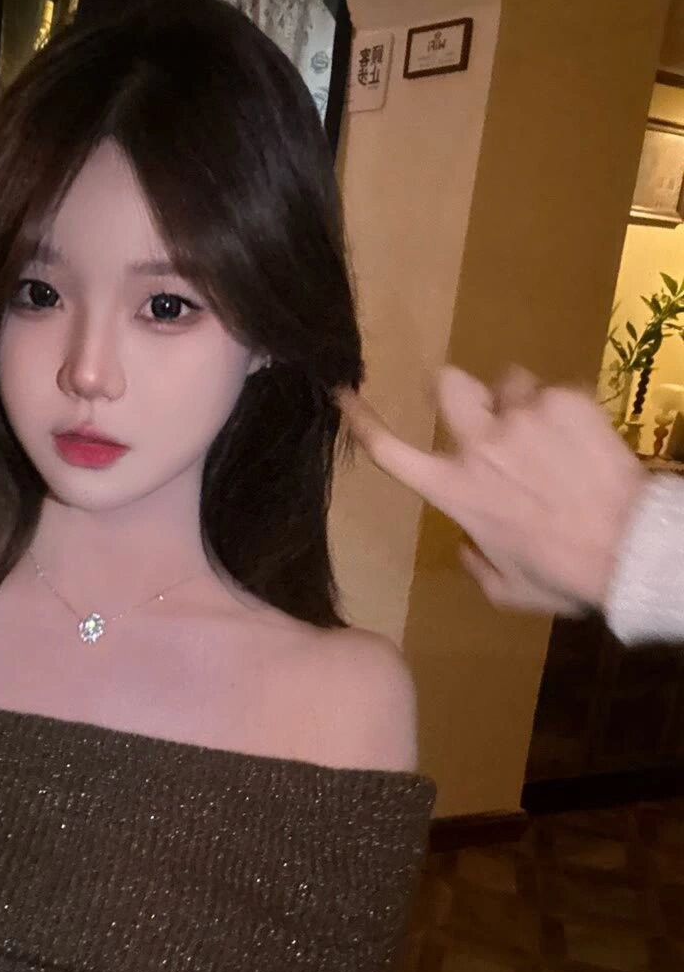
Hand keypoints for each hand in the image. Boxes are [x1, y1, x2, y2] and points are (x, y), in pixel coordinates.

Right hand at [339, 367, 646, 615]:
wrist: (627, 548)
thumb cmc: (563, 576)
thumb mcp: (507, 589)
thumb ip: (478, 564)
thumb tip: (468, 547)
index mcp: (453, 491)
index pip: (389, 449)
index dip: (361, 419)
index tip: (345, 395)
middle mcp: (477, 445)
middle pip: (447, 383)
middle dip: (457, 388)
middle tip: (483, 408)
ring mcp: (521, 416)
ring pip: (510, 383)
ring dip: (521, 402)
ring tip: (550, 435)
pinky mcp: (565, 400)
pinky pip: (556, 391)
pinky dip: (566, 410)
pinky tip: (584, 442)